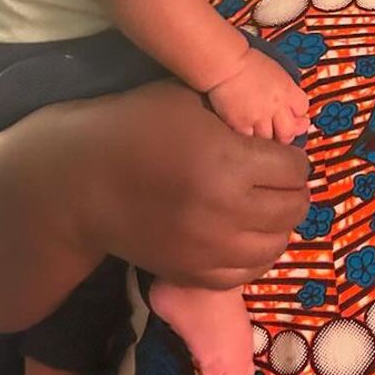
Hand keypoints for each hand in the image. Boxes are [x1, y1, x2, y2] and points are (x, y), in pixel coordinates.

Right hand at [82, 79, 310, 290]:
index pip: (293, 168)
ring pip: (276, 244)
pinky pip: (247, 273)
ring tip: (264, 206)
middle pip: (292, 208)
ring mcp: (210, 249)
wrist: (80, 182)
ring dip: (278, 224)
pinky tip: (245, 234)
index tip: (280, 153)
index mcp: (228, 162)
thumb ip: (238, 115)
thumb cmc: (134, 127)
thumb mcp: (189, 100)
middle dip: (293, 190)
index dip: (292, 157)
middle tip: (279, 179)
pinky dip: (255, 254)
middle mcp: (226, 210)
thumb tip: (277, 131)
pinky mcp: (193, 273)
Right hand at [207, 47, 309, 141]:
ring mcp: (258, 117)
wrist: (226, 64)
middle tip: (284, 132)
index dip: (299, 113)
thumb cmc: (247, 61)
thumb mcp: (276, 71)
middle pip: (289, 131)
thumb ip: (284, 87)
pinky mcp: (240, 124)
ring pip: (270, 140)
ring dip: (268, 138)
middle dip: (288, 133)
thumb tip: (287, 98)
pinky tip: (248, 133)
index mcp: (286, 90)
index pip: (302, 108)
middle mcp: (275, 107)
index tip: (295, 115)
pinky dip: (251, 139)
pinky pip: (250, 140)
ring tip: (263, 133)